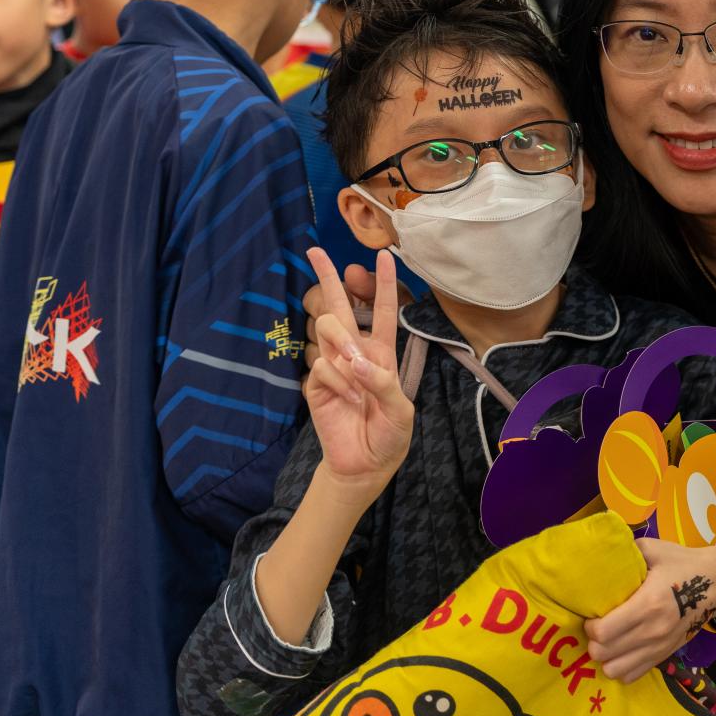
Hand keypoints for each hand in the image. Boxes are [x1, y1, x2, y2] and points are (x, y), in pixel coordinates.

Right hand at [303, 248, 413, 500]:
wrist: (365, 463)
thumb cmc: (389, 434)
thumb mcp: (400, 410)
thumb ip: (383, 383)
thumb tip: (356, 361)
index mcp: (382, 352)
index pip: (384, 311)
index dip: (383, 284)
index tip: (384, 254)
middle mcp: (356, 352)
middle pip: (340, 305)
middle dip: (328, 277)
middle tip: (315, 251)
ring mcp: (334, 365)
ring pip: (329, 328)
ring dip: (344, 345)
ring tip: (357, 373)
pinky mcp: (317, 382)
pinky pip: (323, 365)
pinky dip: (339, 381)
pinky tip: (348, 401)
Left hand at [584, 540, 715, 683]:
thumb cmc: (682, 564)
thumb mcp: (654, 549)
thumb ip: (627, 551)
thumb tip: (601, 550)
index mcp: (648, 603)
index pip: (604, 631)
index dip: (590, 626)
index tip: (591, 616)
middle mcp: (653, 631)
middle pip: (605, 654)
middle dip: (593, 642)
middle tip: (596, 628)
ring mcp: (660, 647)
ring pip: (616, 670)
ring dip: (606, 658)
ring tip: (608, 642)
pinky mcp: (665, 655)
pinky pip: (633, 675)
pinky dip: (621, 667)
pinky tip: (621, 651)